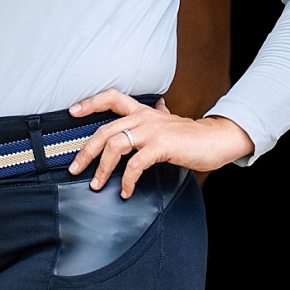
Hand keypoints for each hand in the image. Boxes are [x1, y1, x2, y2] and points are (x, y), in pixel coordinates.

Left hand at [67, 89, 254, 198]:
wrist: (217, 139)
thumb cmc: (191, 135)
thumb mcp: (167, 121)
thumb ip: (156, 116)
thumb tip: (157, 106)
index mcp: (142, 111)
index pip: (110, 98)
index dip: (89, 103)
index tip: (72, 112)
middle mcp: (143, 117)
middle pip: (104, 130)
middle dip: (86, 151)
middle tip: (75, 168)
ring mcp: (152, 131)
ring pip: (115, 146)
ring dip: (102, 168)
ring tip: (96, 184)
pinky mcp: (162, 146)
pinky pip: (136, 164)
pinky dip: (127, 179)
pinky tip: (124, 191)